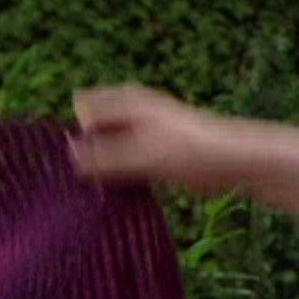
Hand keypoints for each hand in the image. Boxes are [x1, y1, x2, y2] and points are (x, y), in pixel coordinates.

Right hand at [71, 84, 238, 193]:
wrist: (234, 161)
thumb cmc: (189, 150)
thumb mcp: (141, 155)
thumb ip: (103, 157)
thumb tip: (67, 156)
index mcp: (126, 102)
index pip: (82, 108)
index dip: (72, 132)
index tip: (64, 160)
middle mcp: (132, 112)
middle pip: (94, 129)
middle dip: (85, 151)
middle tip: (73, 179)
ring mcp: (143, 133)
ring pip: (109, 149)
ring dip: (101, 168)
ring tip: (88, 192)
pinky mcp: (153, 155)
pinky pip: (124, 164)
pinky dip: (118, 177)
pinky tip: (110, 197)